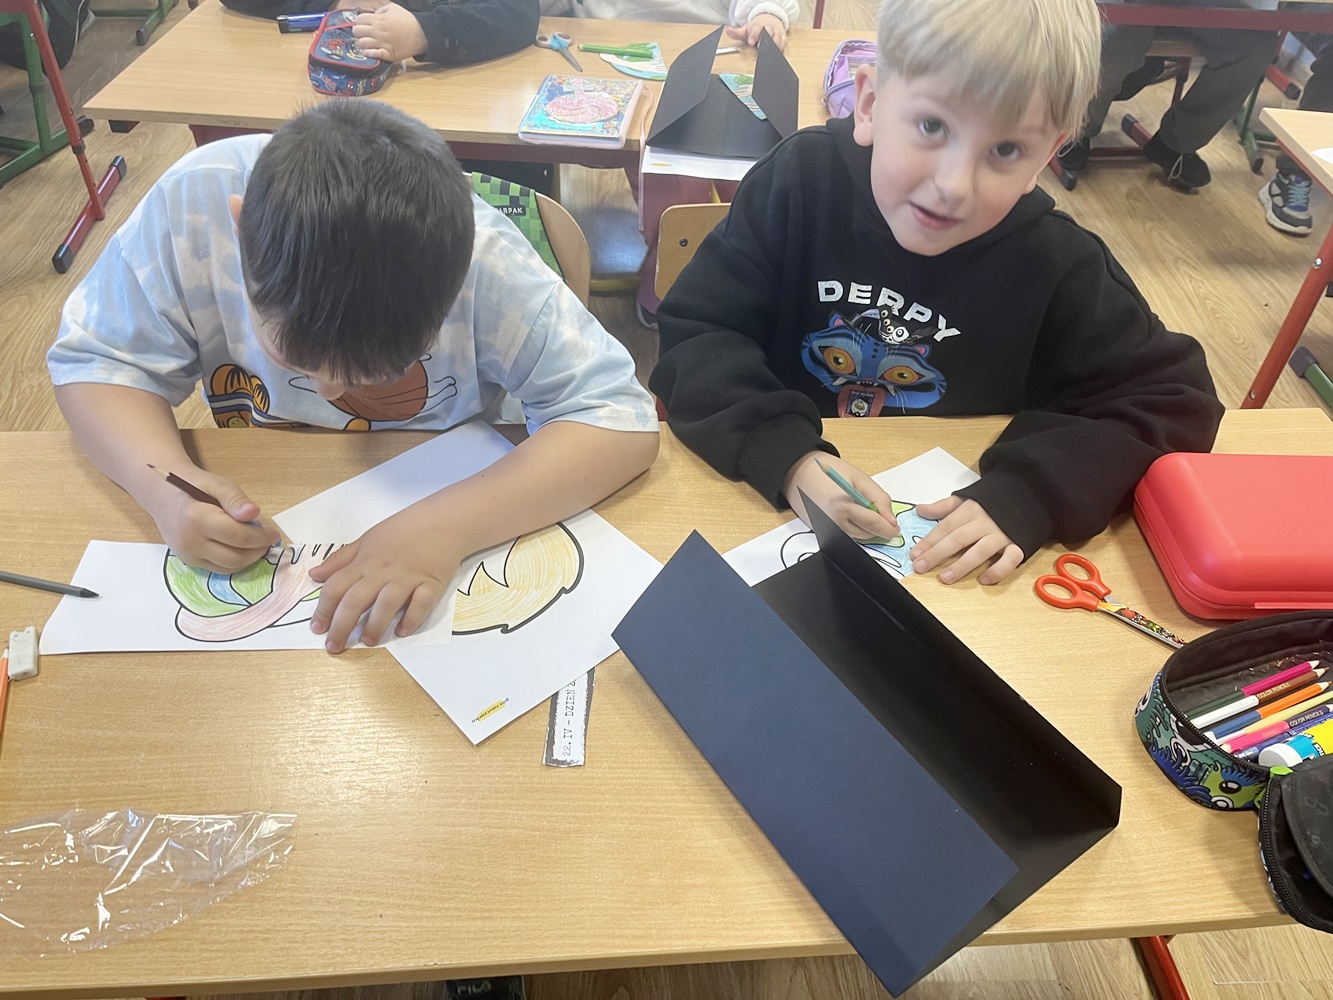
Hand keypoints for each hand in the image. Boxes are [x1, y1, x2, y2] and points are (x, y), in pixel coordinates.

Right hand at [147, 468, 280, 573]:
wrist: (162, 495)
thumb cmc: (193, 486)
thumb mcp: (217, 484)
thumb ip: (235, 499)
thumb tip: (254, 513)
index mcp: (197, 519)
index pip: (237, 536)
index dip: (260, 537)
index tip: (274, 534)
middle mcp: (190, 541)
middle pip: (234, 557)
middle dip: (257, 551)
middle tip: (268, 541)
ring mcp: (187, 554)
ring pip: (227, 568)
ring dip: (248, 560)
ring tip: (257, 545)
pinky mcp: (188, 561)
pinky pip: (217, 569)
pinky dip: (234, 562)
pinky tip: (242, 550)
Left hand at [307, 505, 465, 653]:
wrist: (444, 520)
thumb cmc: (405, 529)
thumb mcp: (367, 539)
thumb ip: (340, 559)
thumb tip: (315, 574)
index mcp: (365, 560)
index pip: (336, 586)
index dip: (323, 609)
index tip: (317, 628)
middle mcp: (384, 570)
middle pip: (356, 600)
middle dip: (341, 626)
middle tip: (334, 646)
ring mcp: (409, 577)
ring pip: (387, 603)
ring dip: (375, 625)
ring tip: (368, 641)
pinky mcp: (432, 583)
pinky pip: (421, 604)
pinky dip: (412, 619)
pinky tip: (403, 630)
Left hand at [352, 3, 427, 60]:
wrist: (421, 34)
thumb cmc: (408, 21)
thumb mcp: (394, 8)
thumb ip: (380, 10)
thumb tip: (373, 15)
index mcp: (378, 19)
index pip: (359, 19)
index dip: (359, 22)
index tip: (363, 25)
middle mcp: (378, 31)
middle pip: (357, 31)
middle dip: (358, 32)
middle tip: (362, 34)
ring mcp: (382, 43)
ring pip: (362, 44)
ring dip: (361, 44)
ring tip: (366, 44)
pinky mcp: (388, 54)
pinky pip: (372, 54)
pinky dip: (368, 53)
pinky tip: (370, 52)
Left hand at [726, 13, 786, 51]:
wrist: (770, 21)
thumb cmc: (757, 29)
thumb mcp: (746, 30)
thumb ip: (737, 33)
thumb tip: (727, 31)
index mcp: (758, 26)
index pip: (756, 28)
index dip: (754, 35)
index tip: (751, 41)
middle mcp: (769, 29)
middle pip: (769, 31)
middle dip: (765, 39)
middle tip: (761, 46)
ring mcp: (776, 34)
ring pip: (777, 38)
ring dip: (774, 44)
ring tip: (770, 52)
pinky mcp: (783, 39)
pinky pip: (784, 44)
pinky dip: (781, 49)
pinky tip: (777, 55)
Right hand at [782, 451, 898, 539]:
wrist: (799, 472)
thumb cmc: (828, 471)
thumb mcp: (860, 478)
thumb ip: (879, 499)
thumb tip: (891, 519)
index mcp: (844, 506)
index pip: (875, 525)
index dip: (889, 527)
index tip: (896, 526)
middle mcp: (834, 522)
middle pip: (867, 535)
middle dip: (878, 527)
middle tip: (881, 514)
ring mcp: (827, 528)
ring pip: (857, 537)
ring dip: (866, 528)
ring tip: (863, 509)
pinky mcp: (821, 531)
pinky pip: (845, 534)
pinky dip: (854, 527)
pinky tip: (851, 512)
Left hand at [910, 496, 1022, 585]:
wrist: (1029, 494)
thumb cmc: (994, 501)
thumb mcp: (968, 499)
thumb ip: (944, 506)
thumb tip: (920, 509)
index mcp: (971, 511)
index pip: (945, 527)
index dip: (929, 541)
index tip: (914, 554)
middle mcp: (985, 523)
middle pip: (958, 539)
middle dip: (937, 554)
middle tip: (921, 567)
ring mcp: (1002, 534)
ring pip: (980, 551)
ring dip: (962, 565)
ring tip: (945, 578)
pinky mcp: (1019, 545)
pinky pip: (1010, 559)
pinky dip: (998, 570)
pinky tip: (984, 579)